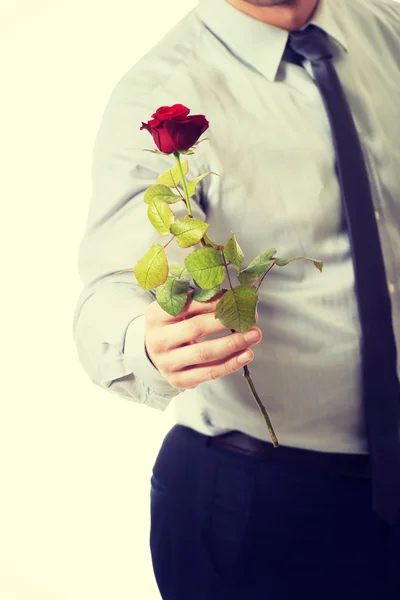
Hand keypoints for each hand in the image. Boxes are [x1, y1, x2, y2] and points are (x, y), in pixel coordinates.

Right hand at [144, 290, 261, 389]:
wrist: (155, 352)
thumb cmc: (173, 324)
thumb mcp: (177, 308)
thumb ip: (199, 300)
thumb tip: (233, 295)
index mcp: (156, 316)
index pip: (187, 306)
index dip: (213, 302)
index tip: (236, 298)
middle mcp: (158, 340)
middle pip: (196, 328)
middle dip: (226, 322)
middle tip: (251, 317)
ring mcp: (166, 363)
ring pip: (204, 353)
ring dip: (233, 344)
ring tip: (254, 335)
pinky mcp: (178, 380)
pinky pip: (208, 373)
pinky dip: (230, 364)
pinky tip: (246, 355)